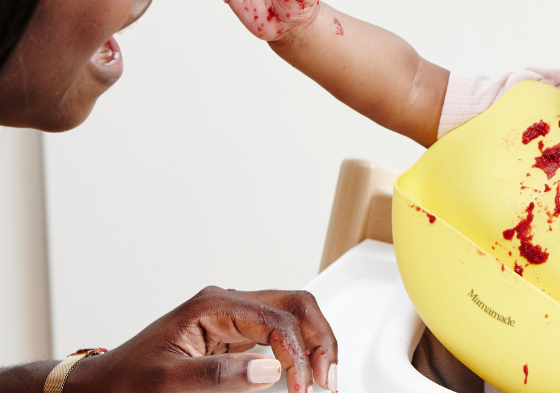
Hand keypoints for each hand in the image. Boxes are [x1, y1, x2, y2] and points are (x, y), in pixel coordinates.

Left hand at [75, 286, 336, 392]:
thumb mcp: (170, 383)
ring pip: (294, 313)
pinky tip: (306, 369)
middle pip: (295, 304)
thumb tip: (269, 371)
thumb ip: (220, 375)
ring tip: (323, 375)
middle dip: (319, 338)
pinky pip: (281, 331)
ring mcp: (234, 316)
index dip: (296, 353)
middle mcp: (228, 303)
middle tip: (327, 377)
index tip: (302, 387)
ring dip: (315, 340)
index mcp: (213, 305)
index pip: (275, 318)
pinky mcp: (236, 333)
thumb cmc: (129, 381)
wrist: (104, 386)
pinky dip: (300, 349)